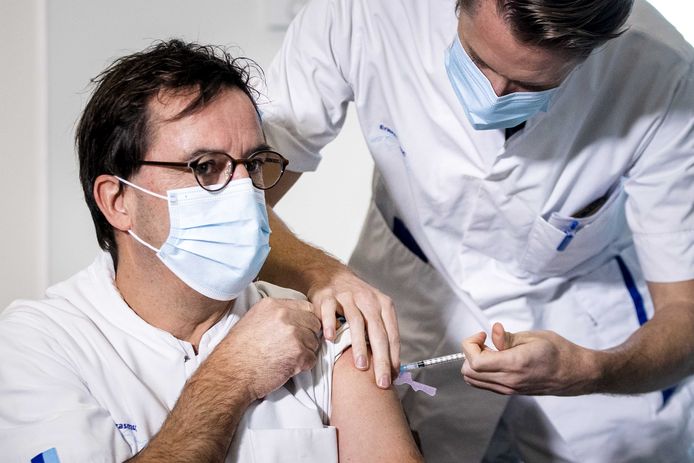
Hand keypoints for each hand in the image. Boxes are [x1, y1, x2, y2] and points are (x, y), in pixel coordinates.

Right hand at [219, 298, 321, 400]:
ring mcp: (293, 334)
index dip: (305, 321)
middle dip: (308, 336)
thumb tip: (295, 317)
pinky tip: (288, 367)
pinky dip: (304, 365)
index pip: (306, 308)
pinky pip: (312, 358)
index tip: (300, 331)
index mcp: (273, 305)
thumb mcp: (253, 320)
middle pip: (314, 323)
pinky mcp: (298, 353)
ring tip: (287, 358)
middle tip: (294, 347)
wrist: (231, 373)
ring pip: (314, 342)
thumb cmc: (238, 351)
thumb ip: (275, 314)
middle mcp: (284, 315)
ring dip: (306, 352)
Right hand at [308, 266, 399, 388]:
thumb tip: (392, 367)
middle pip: (377, 331)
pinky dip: (330, 325)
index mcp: (383, 305)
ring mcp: (347, 297)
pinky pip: (329, 312)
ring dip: (359, 346)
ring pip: (356, 322)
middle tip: (382, 381)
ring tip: (361, 366)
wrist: (330, 275)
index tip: (393, 377)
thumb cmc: (355, 300)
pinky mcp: (327, 297)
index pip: (391, 334)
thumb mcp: (373, 311)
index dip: (393, 357)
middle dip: (381, 358)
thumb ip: (381, 333)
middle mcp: (368, 299)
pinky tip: (330, 340)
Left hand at [460, 322, 597, 395]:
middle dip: (470, 353)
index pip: (475, 362)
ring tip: (492, 350)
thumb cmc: (558, 352)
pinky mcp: (511, 392)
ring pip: (474, 381)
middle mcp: (509, 381)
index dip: (471, 345)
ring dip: (475, 363)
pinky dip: (482, 371)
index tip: (482, 335)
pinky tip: (496, 359)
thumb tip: (493, 331)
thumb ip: (507, 337)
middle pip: (469, 374)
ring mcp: (509, 389)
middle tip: (486, 342)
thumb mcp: (533, 337)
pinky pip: (485, 384)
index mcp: (514, 365)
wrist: (576, 373)